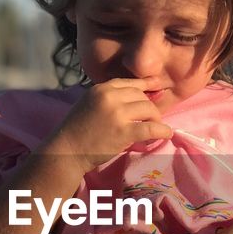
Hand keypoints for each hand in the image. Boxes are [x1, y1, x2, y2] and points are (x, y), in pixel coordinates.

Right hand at [45, 78, 173, 170]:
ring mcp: (117, 113)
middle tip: (151, 119)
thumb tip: (135, 98)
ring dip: (155, 119)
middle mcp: (110, 97)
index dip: (146, 86)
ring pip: (149, 109)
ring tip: (154, 128)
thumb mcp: (90, 104)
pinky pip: (151, 128)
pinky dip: (162, 130)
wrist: (66, 150)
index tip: (157, 89)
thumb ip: (109, 99)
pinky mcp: (124, 132)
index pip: (131, 83)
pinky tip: (166, 134)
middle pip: (142, 96)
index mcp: (101, 88)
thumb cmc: (77, 130)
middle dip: (149, 107)